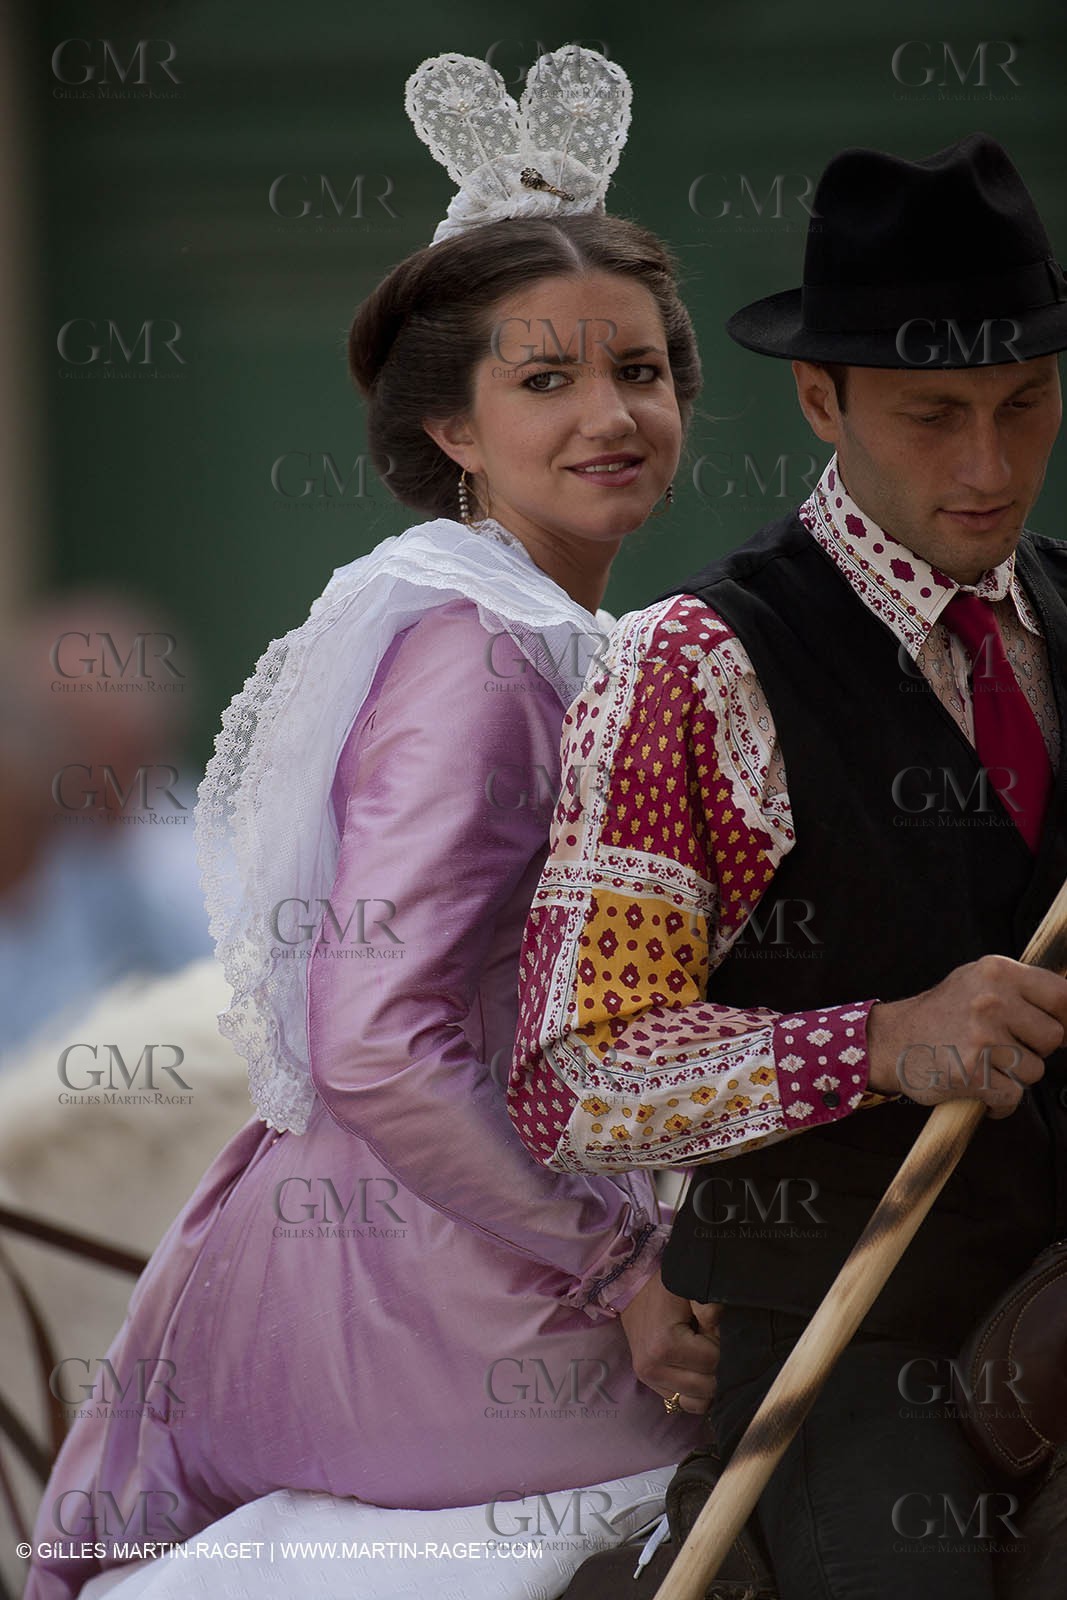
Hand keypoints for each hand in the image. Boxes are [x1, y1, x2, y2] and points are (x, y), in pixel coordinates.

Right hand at [619, 1270, 718, 1414]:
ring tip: (696, 1355)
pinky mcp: (647, 1383)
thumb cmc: (664, 1288)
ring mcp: (648, 1379)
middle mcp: (652, 1368)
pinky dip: (693, 1390)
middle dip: (712, 1365)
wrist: (631, 1289)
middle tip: (702, 1341)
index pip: (712, 1361)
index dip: (717, 1342)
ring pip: (697, 1402)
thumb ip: (708, 1305)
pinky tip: (690, 1367)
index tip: (706, 1326)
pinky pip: (683, 1402)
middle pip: (706, 1387)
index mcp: (664, 1345)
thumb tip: (717, 1322)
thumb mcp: (688, 1288)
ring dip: (703, 1380)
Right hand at [866, 954, 1066, 1117]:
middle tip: (1005, 1047)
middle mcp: (991, 1000)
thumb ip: (1020, 987)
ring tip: (985, 1064)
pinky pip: (1012, 1096)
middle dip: (1035, 1049)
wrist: (892, 1040)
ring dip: (1014, 1076)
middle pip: (1053, 1038)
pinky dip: (999, 1101)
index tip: (1062, 1029)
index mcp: (996, 972)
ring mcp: (981, 1037)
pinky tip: (979, 1088)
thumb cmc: (940, 1013)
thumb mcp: (977, 981)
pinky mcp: (972, 1073)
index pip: (1062, 995)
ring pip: (1034, 1070)